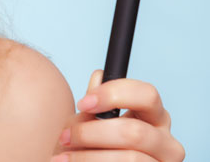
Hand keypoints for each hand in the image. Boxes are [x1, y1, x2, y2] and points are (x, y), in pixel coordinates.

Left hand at [52, 69, 184, 161]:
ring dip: (88, 156)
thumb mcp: (91, 122)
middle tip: (65, 137)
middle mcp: (166, 142)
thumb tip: (99, 76)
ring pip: (130, 158)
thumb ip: (96, 103)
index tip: (82, 103)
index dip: (113, 95)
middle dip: (91, 134)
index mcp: (154, 117)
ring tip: (63, 157)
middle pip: (134, 132)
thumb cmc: (91, 147)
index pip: (147, 95)